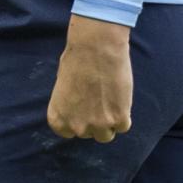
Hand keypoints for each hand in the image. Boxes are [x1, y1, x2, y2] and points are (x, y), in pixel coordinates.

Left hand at [48, 15, 131, 140]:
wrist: (96, 47)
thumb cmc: (77, 59)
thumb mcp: (62, 85)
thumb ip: (69, 103)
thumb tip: (77, 109)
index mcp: (58, 118)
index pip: (68, 132)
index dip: (77, 120)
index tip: (82, 108)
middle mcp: (76, 126)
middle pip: (88, 134)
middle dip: (94, 119)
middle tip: (98, 99)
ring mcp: (98, 125)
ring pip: (106, 135)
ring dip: (109, 121)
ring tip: (110, 100)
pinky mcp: (119, 119)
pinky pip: (123, 125)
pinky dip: (124, 114)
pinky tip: (119, 97)